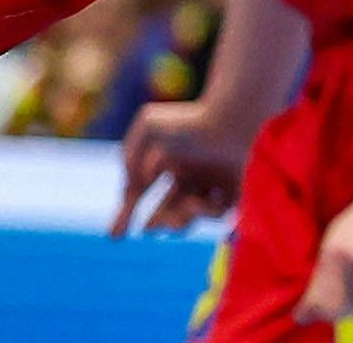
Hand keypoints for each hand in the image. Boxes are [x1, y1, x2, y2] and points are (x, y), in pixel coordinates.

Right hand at [111, 98, 260, 236]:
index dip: (125, 215)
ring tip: (190, 202)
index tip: (114, 237)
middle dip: (158, 223)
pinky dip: (210, 213)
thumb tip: (133, 188)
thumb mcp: (149, 128)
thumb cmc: (192, 121)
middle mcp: (190, 174)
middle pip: (168, 212)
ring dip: (183, 217)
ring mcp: (213, 183)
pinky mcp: (237, 188)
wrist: (234, 116)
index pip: (141, 194)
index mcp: (168, 161)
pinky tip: (206, 199)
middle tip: (152, 226)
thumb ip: (130, 155)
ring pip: (192, 216)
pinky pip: (221, 215)